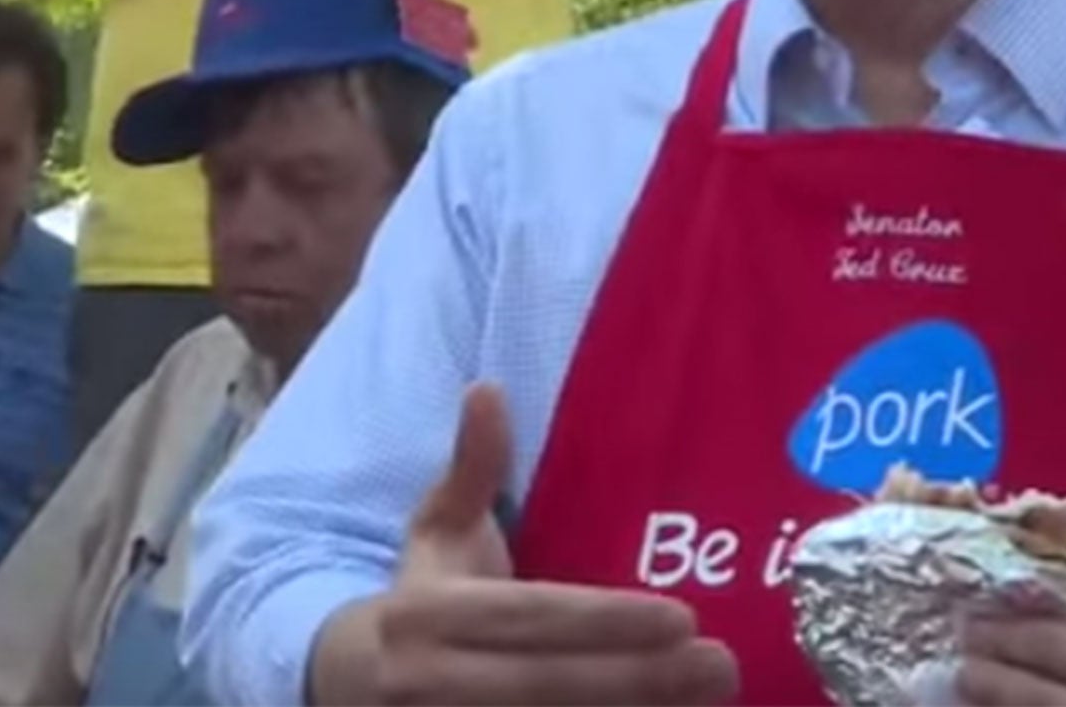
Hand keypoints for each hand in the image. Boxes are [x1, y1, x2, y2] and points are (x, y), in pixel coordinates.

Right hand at [331, 384, 738, 705]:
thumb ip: (473, 468)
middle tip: (723, 665)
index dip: (605, 621)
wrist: (341, 685)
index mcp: (428, 613)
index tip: (683, 618)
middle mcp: (429, 681)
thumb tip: (486, 389)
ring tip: (712, 697)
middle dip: (642, 679)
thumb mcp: (435, 531)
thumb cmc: (415, 597)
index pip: (530, 618)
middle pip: (549, 685)